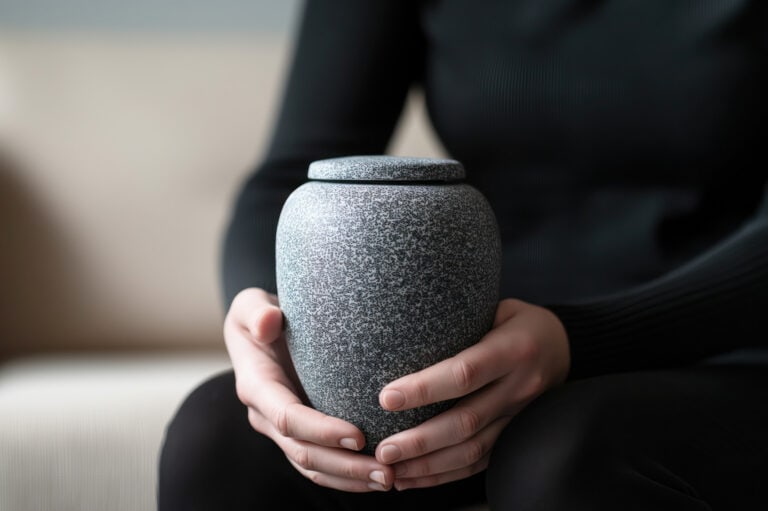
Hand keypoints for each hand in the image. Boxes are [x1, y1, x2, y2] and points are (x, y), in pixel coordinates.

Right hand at [224, 287, 394, 491]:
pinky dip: (347, 476)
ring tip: (391, 479)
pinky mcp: (298, 434)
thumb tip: (268, 322)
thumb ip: (256, 311)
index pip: (288, 418)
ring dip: (350, 479)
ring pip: (313, 467)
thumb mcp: (250, 303)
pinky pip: (320, 465)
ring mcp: (281, 430)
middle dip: (345, 466)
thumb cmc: (260, 313)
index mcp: (256, 386)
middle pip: (304, 452)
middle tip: (387, 471)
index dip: (322, 431)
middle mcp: (266, 415)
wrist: (260, 328)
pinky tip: (379, 475)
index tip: (359, 436)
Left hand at [374, 298, 570, 489]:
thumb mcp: (497, 307)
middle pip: (466, 420)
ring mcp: (519, 415)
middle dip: (421, 440)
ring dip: (428, 464)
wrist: (564, 346)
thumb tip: (403, 331)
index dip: (424, 388)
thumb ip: (460, 321)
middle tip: (383, 449)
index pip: (465, 373)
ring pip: (473, 449)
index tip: (387, 398)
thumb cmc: (517, 321)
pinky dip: (445, 474)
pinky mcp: (515, 435)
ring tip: (391, 467)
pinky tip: (414, 477)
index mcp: (515, 348)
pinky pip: (480, 462)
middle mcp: (520, 386)